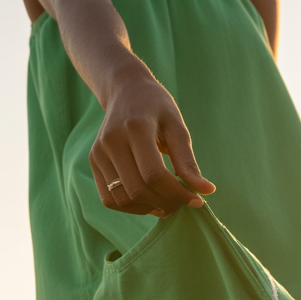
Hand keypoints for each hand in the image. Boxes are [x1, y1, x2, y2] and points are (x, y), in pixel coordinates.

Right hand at [89, 66, 214, 215]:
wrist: (125, 91)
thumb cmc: (156, 107)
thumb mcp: (176, 127)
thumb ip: (188, 161)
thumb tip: (206, 191)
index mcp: (136, 128)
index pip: (154, 174)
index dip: (177, 194)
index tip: (196, 200)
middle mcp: (112, 142)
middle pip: (138, 190)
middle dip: (165, 204)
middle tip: (182, 203)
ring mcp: (98, 153)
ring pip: (122, 199)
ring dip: (148, 209)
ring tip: (166, 203)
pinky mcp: (94, 162)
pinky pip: (109, 199)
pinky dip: (131, 207)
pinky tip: (148, 200)